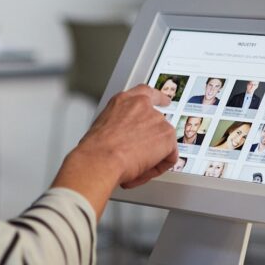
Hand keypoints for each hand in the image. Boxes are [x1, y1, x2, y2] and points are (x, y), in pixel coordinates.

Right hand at [52, 85, 177, 217]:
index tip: (164, 101)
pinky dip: (157, 168)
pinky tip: (141, 170)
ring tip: (133, 167)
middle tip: (140, 157)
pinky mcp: (166, 135)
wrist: (100, 159)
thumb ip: (119, 125)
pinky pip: (169, 156)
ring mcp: (156, 119)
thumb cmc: (96, 149)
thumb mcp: (102, 126)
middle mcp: (142, 105)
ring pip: (163, 143)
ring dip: (151, 157)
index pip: (146, 93)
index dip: (158, 98)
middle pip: (158, 123)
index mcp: (124, 101)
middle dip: (151, 142)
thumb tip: (121, 138)